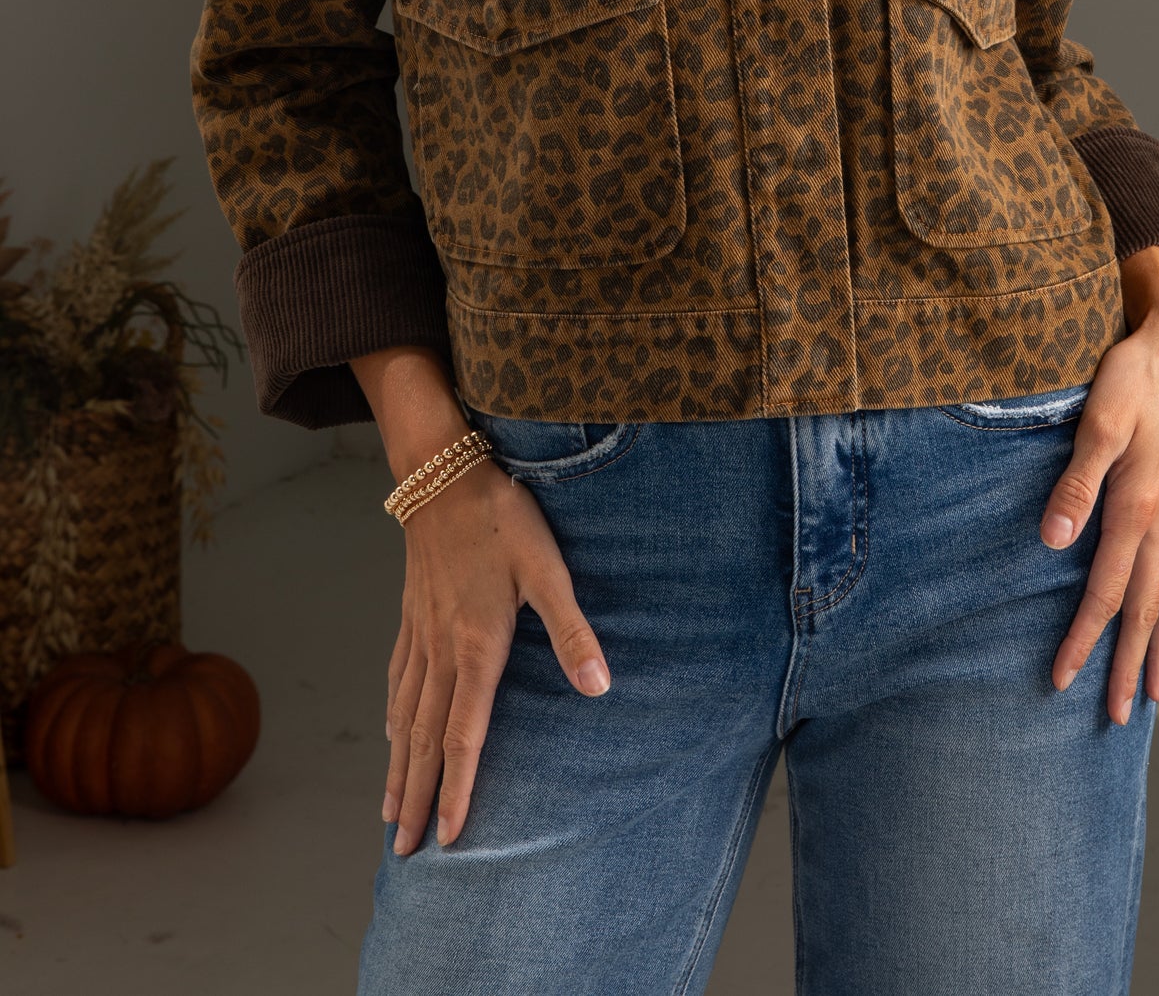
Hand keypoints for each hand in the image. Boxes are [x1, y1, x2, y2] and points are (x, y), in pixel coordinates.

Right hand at [382, 459, 611, 853]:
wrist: (442, 474)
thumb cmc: (501, 518)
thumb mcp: (548, 569)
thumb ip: (572, 631)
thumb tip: (599, 686)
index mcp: (475, 648)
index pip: (463, 737)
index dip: (458, 790)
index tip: (449, 838)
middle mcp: (440, 651)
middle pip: (423, 740)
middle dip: (417, 799)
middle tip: (406, 852)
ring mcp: (419, 635)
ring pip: (403, 717)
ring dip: (398, 768)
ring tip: (391, 813)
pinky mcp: (411, 615)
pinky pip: (396, 679)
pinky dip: (392, 717)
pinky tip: (390, 732)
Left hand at [1040, 246, 1158, 723]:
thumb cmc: (1135, 378)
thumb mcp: (1098, 420)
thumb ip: (1076, 483)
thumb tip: (1053, 540)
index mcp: (1137, 508)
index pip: (1105, 592)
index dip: (1082, 639)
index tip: (1061, 679)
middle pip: (1143, 610)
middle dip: (1128, 666)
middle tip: (1117, 716)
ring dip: (1158, 647)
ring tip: (1154, 693)